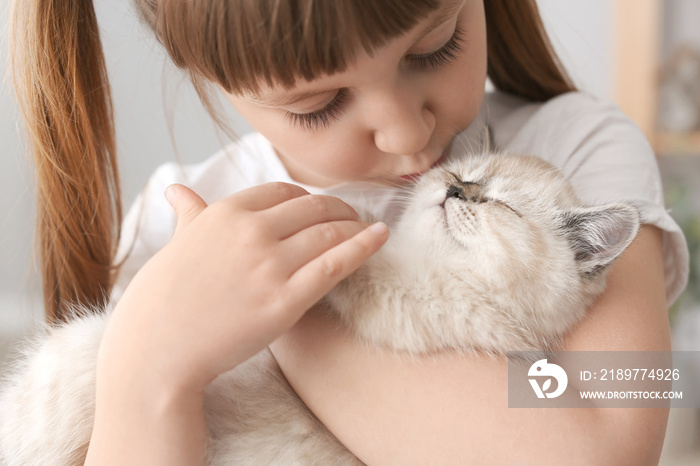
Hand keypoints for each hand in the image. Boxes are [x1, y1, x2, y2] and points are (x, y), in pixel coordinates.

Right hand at [99, 182, 388, 392]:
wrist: (155, 354)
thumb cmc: (159, 302)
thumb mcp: (174, 246)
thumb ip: (189, 215)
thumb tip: (177, 191)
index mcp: (224, 213)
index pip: (282, 192)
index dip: (307, 198)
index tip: (318, 208)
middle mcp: (250, 232)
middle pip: (312, 207)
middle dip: (338, 208)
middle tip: (352, 215)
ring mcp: (269, 266)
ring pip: (329, 232)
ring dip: (355, 225)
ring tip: (368, 227)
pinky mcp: (285, 301)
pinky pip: (335, 264)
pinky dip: (364, 246)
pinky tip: (381, 235)